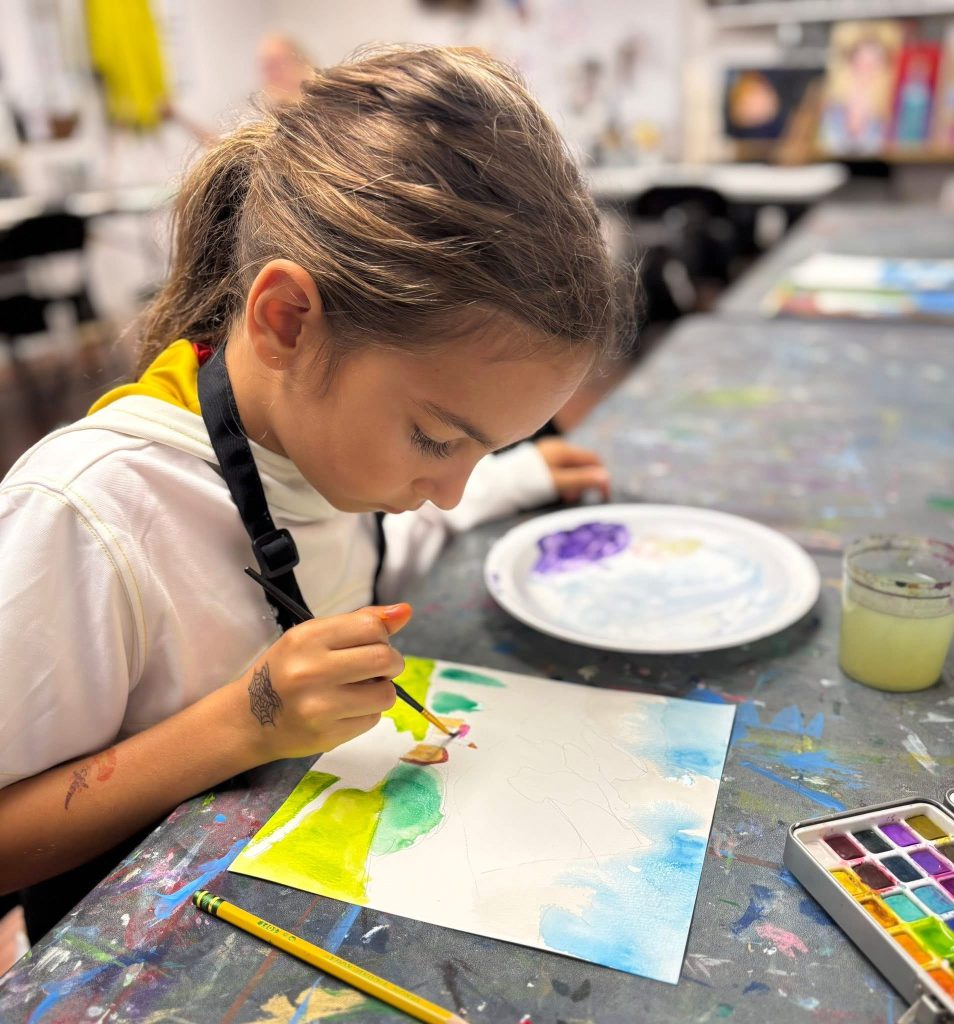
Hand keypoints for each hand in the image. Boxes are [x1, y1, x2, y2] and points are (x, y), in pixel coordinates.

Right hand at [232, 603, 412, 760]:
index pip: (372, 628)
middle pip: (384, 660)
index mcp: (307, 638)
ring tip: (361, 689)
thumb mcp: (313, 636)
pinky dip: (367, 712)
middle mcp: (311, 671)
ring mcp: (319, 707)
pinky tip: (345, 709)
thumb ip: (360, 622)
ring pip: (386, 693)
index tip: (372, 644)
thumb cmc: (286, 670)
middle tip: (377, 669)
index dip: (382, 636)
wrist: (249, 719)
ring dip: (382, 690)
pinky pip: (372, 719)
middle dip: (391, 663)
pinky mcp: (327, 736)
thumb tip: (405, 611)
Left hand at [535, 437, 610, 502]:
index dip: (601, 476)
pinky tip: (555, 490)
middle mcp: (558, 446)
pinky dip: (563, 478)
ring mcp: (548, 451)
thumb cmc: (529, 482)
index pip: (593, 459)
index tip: (603, 495)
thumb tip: (606, 477)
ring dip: (574, 482)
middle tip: (577, 498)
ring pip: (571, 466)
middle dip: (585, 480)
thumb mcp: (557, 483)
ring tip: (565, 497)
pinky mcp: (540, 458)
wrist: (500, 481)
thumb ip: (581, 479)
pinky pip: (559, 467)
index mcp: (564, 450)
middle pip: (582, 463)